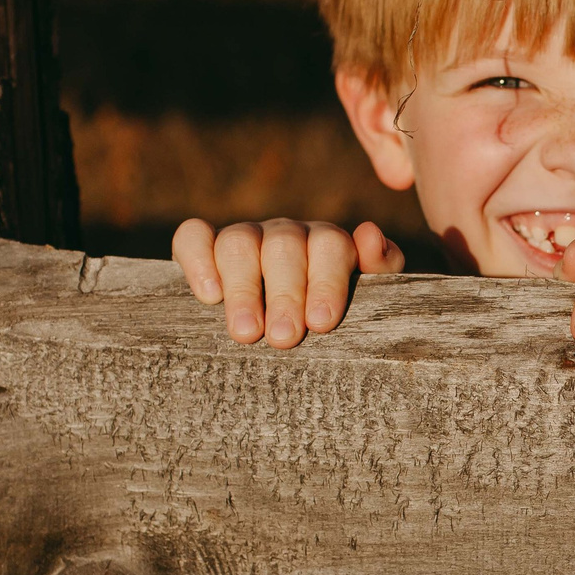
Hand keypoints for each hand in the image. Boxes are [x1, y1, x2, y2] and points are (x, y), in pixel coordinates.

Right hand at [172, 217, 404, 346]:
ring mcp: (246, 237)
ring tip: (246, 333)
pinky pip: (194, 237)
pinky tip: (208, 295)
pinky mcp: (206, 246)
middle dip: (285, 294)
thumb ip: (380, 266)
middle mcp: (287, 235)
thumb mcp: (371, 297)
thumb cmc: (337, 319)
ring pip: (239, 242)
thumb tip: (369, 236)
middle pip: (283, 247)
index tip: (321, 324)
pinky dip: (197, 259)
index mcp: (328, 244)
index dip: (326, 283)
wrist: (299, 330)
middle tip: (284, 339)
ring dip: (243, 288)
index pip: (329, 246)